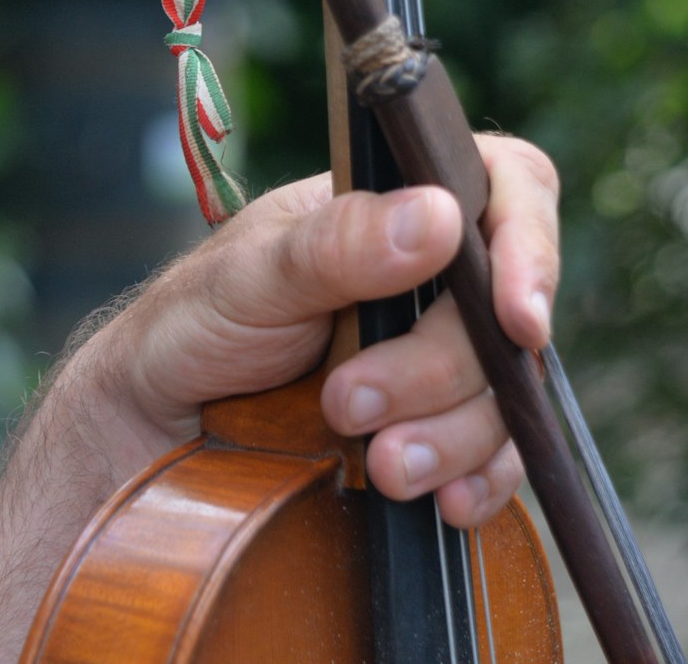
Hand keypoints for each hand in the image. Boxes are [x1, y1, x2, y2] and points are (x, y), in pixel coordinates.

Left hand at [82, 135, 559, 528]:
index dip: (530, 246)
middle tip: (351, 401)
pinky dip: (477, 482)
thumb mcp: (252, 273)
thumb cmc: (196, 320)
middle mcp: (436, 272)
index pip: (508, 187)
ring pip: (509, 390)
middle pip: (506, 309)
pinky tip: (439, 500)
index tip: (514, 320)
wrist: (156, 428)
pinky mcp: (441, 426)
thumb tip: (440, 217)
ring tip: (377, 465)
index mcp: (399, 202)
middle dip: (440, 369)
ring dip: (453, 436)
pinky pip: (499, 458)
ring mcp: (444, 353)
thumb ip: (337, 244)